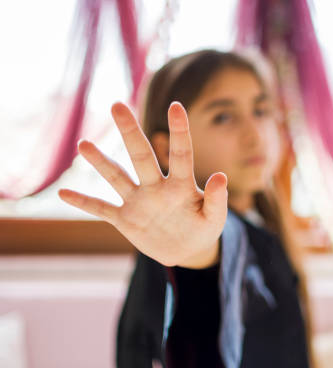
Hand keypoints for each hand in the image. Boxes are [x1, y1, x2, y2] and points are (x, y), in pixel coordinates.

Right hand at [58, 101, 227, 267]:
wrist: (188, 250)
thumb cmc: (204, 229)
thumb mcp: (214, 218)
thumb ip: (217, 199)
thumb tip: (221, 176)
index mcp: (181, 186)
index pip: (182, 154)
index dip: (179, 131)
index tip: (177, 106)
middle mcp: (156, 188)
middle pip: (141, 156)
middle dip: (130, 132)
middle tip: (117, 105)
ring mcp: (139, 202)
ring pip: (117, 178)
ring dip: (101, 163)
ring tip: (84, 145)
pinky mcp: (126, 220)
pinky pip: (101, 209)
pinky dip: (84, 203)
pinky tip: (63, 193)